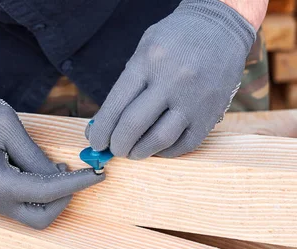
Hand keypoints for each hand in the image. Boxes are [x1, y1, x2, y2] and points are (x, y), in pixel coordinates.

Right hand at [0, 83, 103, 228]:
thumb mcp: (6, 125)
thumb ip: (35, 155)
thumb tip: (60, 173)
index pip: (48, 193)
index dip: (78, 183)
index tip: (100, 172)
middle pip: (41, 218)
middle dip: (64, 198)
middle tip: (76, 172)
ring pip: (29, 214)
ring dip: (49, 196)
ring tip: (57, 165)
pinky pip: (15, 204)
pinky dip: (34, 192)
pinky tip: (38, 168)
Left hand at [85, 0, 255, 159]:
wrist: (222, 27)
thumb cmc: (176, 39)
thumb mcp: (144, 49)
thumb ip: (125, 85)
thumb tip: (104, 124)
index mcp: (149, 62)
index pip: (115, 106)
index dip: (101, 130)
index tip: (95, 141)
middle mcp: (172, 80)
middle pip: (133, 126)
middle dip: (117, 144)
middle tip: (113, 148)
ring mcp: (195, 99)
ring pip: (159, 139)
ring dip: (139, 152)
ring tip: (132, 152)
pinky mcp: (212, 113)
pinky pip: (185, 144)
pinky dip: (165, 152)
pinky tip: (156, 147)